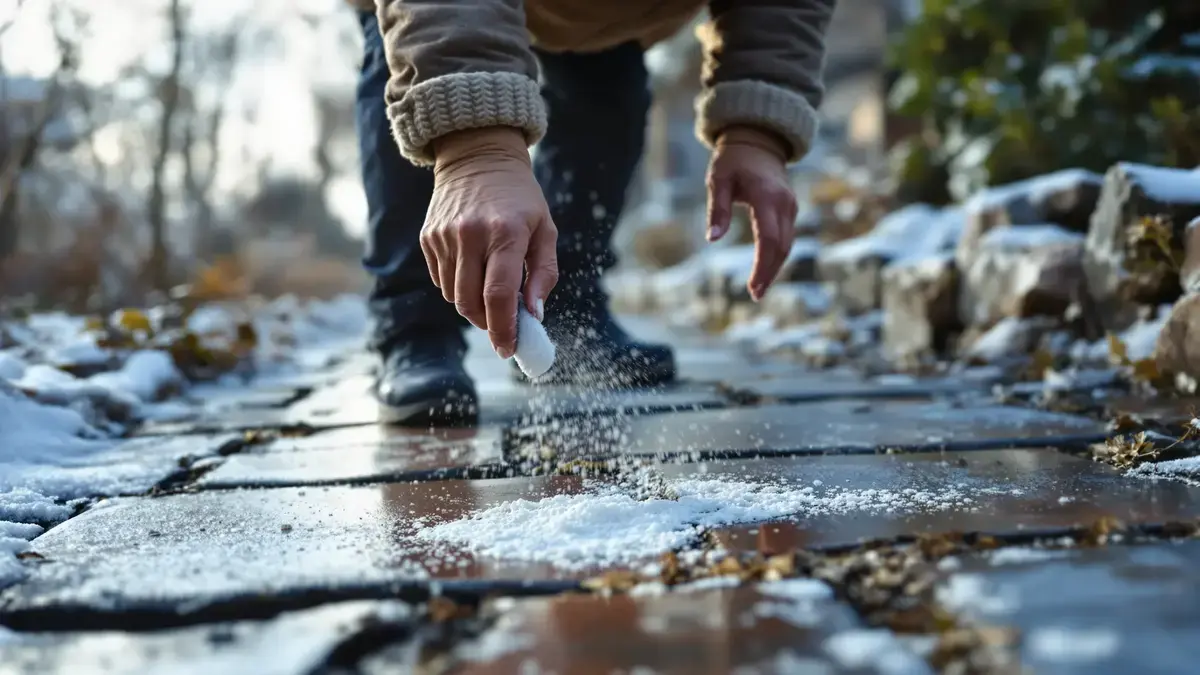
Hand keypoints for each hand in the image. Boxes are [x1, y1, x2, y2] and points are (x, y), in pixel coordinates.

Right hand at [422, 127, 558, 357]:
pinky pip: (440, 281)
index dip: (503, 329)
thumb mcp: (544, 230)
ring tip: (489, 291)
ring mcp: (444, 236)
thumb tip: (534, 315)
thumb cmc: (520, 199)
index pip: (499, 295)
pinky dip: (457, 287)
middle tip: (503, 325)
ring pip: (453, 296)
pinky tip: (472, 270)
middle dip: (488, 323)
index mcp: (506, 232)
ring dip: (472, 306)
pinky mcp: (428, 238)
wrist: (478, 158)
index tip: (509, 349)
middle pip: (471, 303)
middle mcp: (471, 234)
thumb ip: (544, 274)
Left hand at [706, 126, 798, 301]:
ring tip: (759, 289)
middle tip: (755, 295)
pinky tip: (766, 270)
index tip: (753, 287)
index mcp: (766, 197)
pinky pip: (786, 237)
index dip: (762, 266)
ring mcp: (790, 207)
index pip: (768, 239)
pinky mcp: (789, 210)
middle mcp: (784, 204)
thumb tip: (712, 239)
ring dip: (775, 268)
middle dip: (769, 273)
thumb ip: (716, 209)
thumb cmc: (733, 161)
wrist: (757, 142)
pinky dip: (777, 256)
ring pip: (787, 244)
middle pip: (781, 246)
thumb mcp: (718, 180)